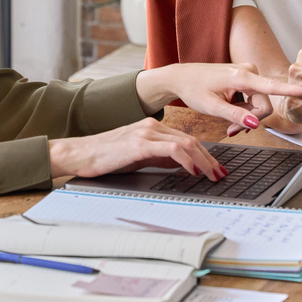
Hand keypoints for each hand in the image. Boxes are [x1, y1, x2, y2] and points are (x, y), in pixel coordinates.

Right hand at [49, 119, 226, 180]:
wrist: (80, 153)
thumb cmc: (106, 157)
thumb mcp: (138, 157)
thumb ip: (159, 157)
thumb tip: (182, 165)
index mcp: (152, 127)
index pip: (187, 139)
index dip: (206, 155)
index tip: (216, 169)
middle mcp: (152, 126)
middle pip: (191, 140)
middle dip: (210, 159)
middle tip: (221, 175)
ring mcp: (146, 132)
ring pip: (186, 142)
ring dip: (204, 160)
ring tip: (212, 175)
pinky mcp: (139, 143)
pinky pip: (171, 148)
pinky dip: (187, 159)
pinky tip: (193, 171)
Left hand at [135, 63, 301, 136]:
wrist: (182, 77)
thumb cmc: (194, 89)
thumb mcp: (212, 107)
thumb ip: (234, 115)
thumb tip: (254, 123)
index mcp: (241, 76)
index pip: (271, 86)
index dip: (292, 90)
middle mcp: (248, 70)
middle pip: (264, 103)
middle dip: (252, 119)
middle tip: (232, 131)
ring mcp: (248, 72)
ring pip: (260, 102)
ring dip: (247, 116)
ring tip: (229, 125)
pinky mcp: (246, 76)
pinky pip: (254, 98)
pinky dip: (245, 109)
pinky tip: (231, 114)